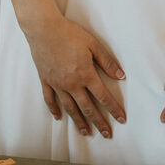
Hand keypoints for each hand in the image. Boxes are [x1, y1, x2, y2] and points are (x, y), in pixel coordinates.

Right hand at [25, 15, 125, 137]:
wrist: (44, 29)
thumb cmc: (70, 33)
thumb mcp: (93, 44)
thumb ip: (107, 62)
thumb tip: (121, 76)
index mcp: (85, 74)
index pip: (103, 96)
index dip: (113, 109)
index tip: (121, 120)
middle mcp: (71, 83)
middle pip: (87, 107)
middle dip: (99, 122)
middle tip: (107, 134)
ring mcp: (57, 84)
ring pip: (69, 108)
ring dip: (79, 121)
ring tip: (86, 132)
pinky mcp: (45, 81)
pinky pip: (50, 99)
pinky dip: (54, 109)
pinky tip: (59, 117)